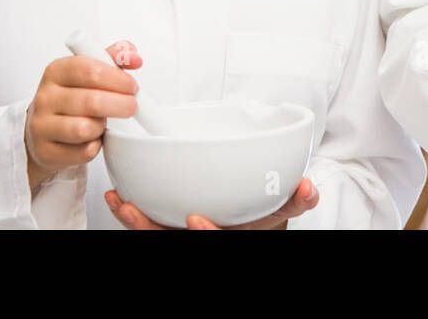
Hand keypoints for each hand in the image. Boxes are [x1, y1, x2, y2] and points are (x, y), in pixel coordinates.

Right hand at [25, 40, 141, 193]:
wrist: (42, 130)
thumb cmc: (71, 97)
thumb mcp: (88, 72)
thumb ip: (114, 57)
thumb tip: (134, 58)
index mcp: (56, 72)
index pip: (88, 69)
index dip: (117, 78)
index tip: (132, 86)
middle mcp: (45, 97)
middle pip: (91, 101)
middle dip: (120, 104)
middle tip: (132, 106)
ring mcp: (41, 126)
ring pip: (86, 128)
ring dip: (103, 127)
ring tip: (103, 122)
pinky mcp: (45, 151)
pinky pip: (84, 152)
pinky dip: (95, 146)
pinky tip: (92, 139)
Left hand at [104, 178, 319, 229]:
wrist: (239, 223)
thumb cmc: (256, 215)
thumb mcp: (278, 210)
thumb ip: (296, 199)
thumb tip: (309, 185)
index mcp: (230, 235)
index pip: (215, 240)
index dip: (205, 235)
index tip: (195, 219)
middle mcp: (199, 237)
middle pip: (170, 242)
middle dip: (150, 230)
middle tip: (134, 210)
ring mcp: (179, 235)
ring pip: (153, 237)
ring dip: (134, 223)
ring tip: (123, 202)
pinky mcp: (165, 227)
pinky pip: (144, 227)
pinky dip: (129, 213)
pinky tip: (118, 195)